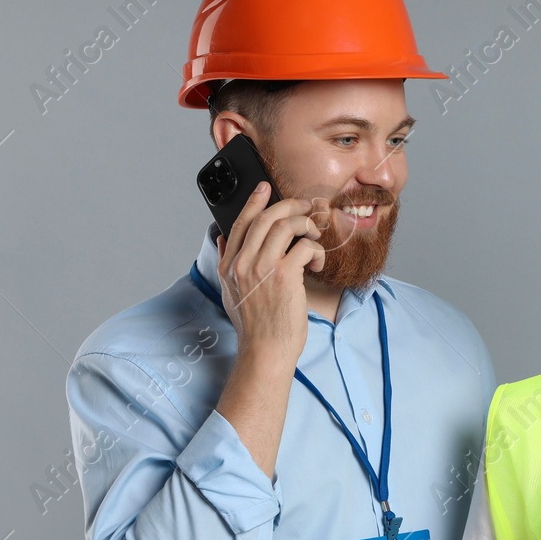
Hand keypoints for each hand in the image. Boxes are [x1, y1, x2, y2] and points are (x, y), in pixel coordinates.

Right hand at [215, 181, 329, 363]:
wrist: (266, 351)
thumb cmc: (255, 326)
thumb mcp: (230, 293)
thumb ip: (226, 264)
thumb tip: (223, 240)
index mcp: (229, 266)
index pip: (241, 222)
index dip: (255, 201)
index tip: (265, 188)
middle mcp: (242, 263)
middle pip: (266, 217)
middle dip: (290, 206)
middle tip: (306, 207)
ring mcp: (262, 268)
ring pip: (286, 226)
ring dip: (306, 225)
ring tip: (316, 234)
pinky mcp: (285, 276)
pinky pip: (305, 246)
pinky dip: (316, 250)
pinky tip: (317, 264)